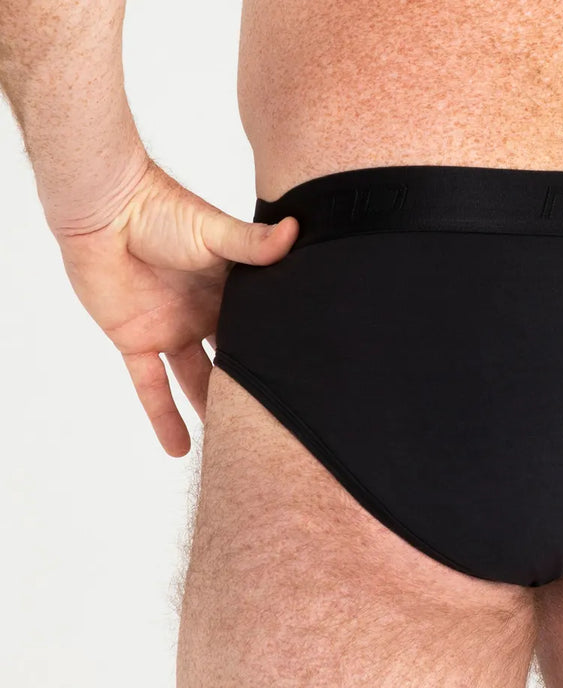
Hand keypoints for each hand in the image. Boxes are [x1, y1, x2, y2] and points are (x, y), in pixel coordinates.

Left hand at [52, 156, 297, 456]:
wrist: (104, 210)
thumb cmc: (161, 209)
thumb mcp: (216, 232)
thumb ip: (253, 243)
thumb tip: (295, 230)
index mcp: (231, 290)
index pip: (260, 329)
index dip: (277, 354)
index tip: (304, 381)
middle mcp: (205, 314)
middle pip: (232, 360)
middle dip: (250, 387)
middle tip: (277, 423)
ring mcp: (172, 330)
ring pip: (197, 380)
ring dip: (213, 410)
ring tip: (237, 445)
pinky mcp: (137, 341)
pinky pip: (151, 386)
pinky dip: (163, 417)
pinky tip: (181, 449)